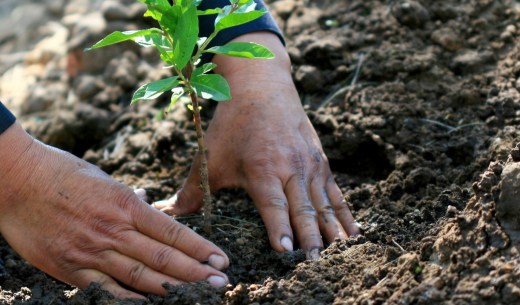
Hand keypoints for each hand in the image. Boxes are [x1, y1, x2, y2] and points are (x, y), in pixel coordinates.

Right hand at [0, 124, 229, 298]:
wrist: (13, 177)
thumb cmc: (58, 171)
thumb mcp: (102, 179)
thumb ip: (127, 202)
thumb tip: (150, 213)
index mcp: (123, 203)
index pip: (171, 231)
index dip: (199, 248)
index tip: (221, 260)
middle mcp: (112, 229)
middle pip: (163, 257)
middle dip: (196, 273)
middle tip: (221, 284)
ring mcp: (90, 251)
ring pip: (140, 277)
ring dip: (172, 289)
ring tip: (197, 296)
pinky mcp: (69, 268)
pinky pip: (106, 291)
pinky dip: (130, 299)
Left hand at [154, 32, 359, 258]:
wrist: (262, 85)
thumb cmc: (233, 125)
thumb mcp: (210, 156)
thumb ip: (192, 190)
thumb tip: (166, 213)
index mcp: (262, 168)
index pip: (273, 205)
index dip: (280, 227)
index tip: (286, 250)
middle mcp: (290, 167)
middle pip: (303, 208)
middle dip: (311, 237)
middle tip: (316, 261)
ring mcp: (310, 164)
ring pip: (324, 203)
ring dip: (332, 230)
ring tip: (340, 254)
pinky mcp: (321, 162)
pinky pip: (335, 193)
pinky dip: (345, 214)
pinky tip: (353, 234)